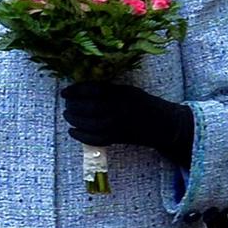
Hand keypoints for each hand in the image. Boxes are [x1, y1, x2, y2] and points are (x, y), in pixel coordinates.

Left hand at [61, 82, 194, 166]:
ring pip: (91, 124)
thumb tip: (83, 88)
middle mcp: (120, 109)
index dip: (76, 90)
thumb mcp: (129, 90)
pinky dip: (81, 136)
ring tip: (67, 116)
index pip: (95, 90)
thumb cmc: (144, 104)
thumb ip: (109, 89)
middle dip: (74, 106)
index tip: (65, 91)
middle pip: (90, 108)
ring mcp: (119, 125)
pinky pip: (96, 139)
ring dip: (75, 120)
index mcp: (123, 93)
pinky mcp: (118, 138)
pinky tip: (73, 131)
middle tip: (66, 105)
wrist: (163, 124)